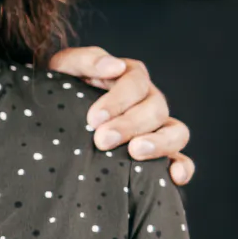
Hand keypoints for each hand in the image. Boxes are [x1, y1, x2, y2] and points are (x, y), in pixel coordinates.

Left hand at [47, 47, 194, 185]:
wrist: (54, 112)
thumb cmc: (62, 87)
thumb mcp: (65, 67)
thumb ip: (86, 61)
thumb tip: (114, 66)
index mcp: (129, 77)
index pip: (136, 83)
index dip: (118, 100)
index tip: (93, 118)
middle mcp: (148, 100)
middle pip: (155, 109)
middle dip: (130, 125)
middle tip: (102, 140)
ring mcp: (157, 127)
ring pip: (176, 132)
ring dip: (159, 143)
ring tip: (135, 152)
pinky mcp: (160, 152)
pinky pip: (181, 160)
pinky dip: (182, 167)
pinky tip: (174, 177)